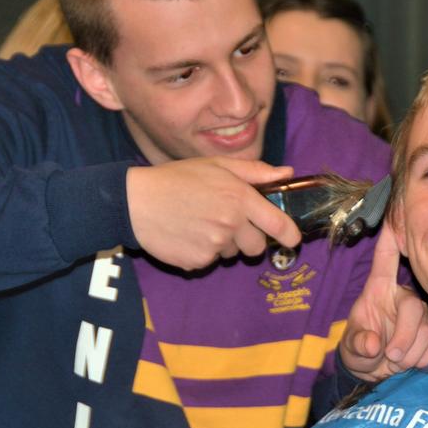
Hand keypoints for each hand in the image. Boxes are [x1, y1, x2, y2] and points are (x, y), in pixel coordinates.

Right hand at [126, 157, 300, 269]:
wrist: (134, 202)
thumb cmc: (177, 179)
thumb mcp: (216, 166)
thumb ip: (255, 171)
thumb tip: (287, 173)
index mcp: (239, 197)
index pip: (279, 225)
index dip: (290, 234)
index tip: (292, 238)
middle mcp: (231, 223)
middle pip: (257, 247)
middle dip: (249, 239)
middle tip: (228, 223)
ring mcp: (214, 245)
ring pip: (232, 254)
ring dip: (224, 244)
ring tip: (200, 224)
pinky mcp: (198, 261)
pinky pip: (210, 261)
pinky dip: (203, 252)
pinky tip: (187, 235)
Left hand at [340, 222, 427, 381]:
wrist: (375, 373)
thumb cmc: (360, 349)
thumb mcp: (351, 348)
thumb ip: (358, 344)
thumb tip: (372, 344)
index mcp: (379, 290)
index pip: (385, 259)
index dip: (390, 238)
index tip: (394, 217)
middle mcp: (404, 297)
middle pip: (413, 308)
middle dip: (404, 337)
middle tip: (392, 356)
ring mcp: (421, 316)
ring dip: (411, 353)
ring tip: (396, 360)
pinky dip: (423, 359)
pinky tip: (412, 362)